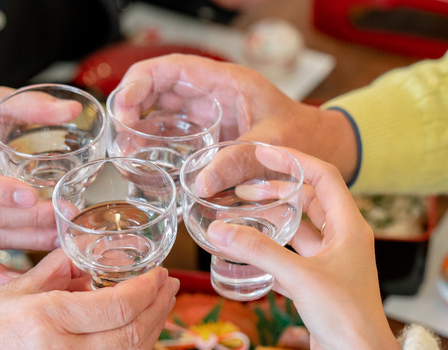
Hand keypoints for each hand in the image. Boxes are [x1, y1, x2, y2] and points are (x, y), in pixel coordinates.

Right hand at [119, 54, 358, 180]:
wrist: (326, 151)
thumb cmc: (307, 137)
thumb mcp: (274, 145)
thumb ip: (239, 161)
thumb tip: (201, 184)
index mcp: (226, 82)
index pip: (172, 67)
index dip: (141, 81)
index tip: (125, 106)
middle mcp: (212, 95)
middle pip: (158, 89)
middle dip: (133, 107)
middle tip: (121, 137)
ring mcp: (209, 117)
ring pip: (162, 113)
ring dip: (141, 130)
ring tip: (128, 154)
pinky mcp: (210, 139)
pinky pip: (175, 137)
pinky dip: (157, 148)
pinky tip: (145, 165)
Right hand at [205, 148, 400, 349]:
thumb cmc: (345, 319)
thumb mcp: (300, 277)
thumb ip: (259, 251)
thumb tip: (220, 230)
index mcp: (350, 227)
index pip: (324, 177)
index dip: (294, 159)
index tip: (263, 151)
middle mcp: (343, 240)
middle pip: (309, 200)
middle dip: (278, 189)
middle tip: (243, 185)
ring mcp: (331, 264)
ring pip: (298, 230)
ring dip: (272, 220)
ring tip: (240, 212)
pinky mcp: (319, 286)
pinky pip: (292, 257)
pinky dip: (271, 250)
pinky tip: (247, 251)